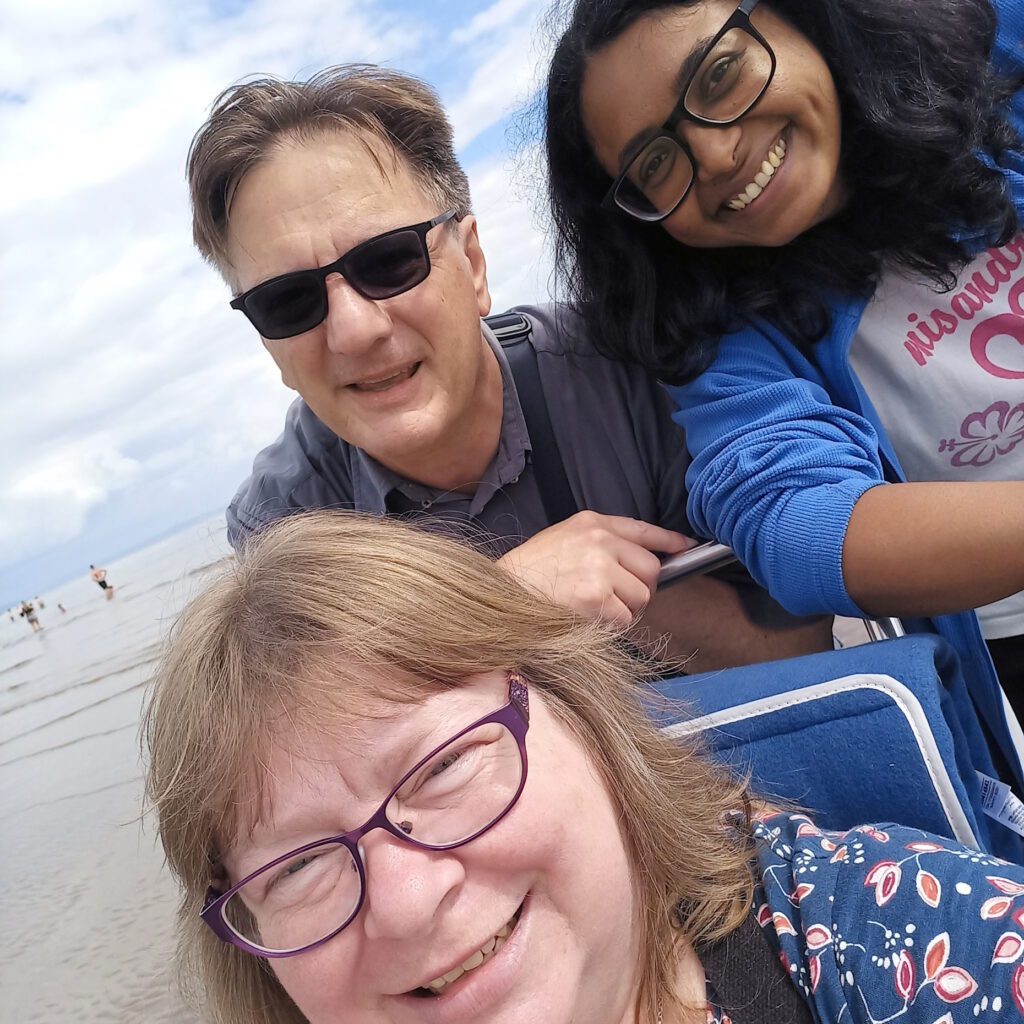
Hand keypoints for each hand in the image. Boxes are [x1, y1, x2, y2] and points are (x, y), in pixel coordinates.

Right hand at [497, 511, 694, 625]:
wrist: (504, 592)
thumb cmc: (531, 571)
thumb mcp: (564, 539)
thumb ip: (600, 542)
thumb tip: (635, 558)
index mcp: (591, 523)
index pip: (642, 528)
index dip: (668, 540)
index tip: (684, 545)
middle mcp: (599, 541)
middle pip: (650, 569)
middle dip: (638, 587)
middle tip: (614, 597)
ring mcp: (599, 568)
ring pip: (641, 596)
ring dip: (625, 609)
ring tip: (594, 606)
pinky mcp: (596, 597)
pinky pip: (624, 618)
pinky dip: (610, 625)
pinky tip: (587, 617)